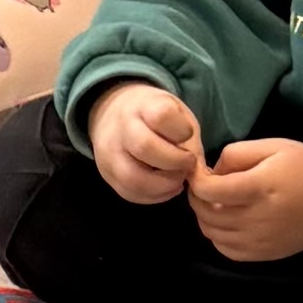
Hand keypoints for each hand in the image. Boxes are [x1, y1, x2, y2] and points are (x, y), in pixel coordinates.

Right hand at [86, 80, 201, 205]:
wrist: (112, 116)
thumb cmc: (153, 116)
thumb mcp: (176, 114)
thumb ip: (188, 140)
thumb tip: (195, 173)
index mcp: (142, 105)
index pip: (161, 115)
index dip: (182, 130)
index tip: (187, 135)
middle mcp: (121, 128)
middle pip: (145, 147)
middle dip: (175, 162)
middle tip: (187, 164)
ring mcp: (109, 154)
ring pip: (133, 178)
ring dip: (163, 186)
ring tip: (177, 181)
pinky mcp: (107, 175)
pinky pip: (129, 193)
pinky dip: (153, 196)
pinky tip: (164, 188)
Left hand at [190, 134, 302, 263]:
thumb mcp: (275, 146)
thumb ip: (238, 154)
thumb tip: (211, 171)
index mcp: (260, 187)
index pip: (210, 191)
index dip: (196, 180)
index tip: (198, 171)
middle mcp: (256, 218)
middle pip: (206, 213)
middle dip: (197, 197)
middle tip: (204, 184)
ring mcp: (257, 241)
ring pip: (211, 232)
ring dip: (204, 216)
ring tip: (214, 201)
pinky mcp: (260, 255)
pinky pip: (224, 249)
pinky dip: (217, 235)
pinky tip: (226, 220)